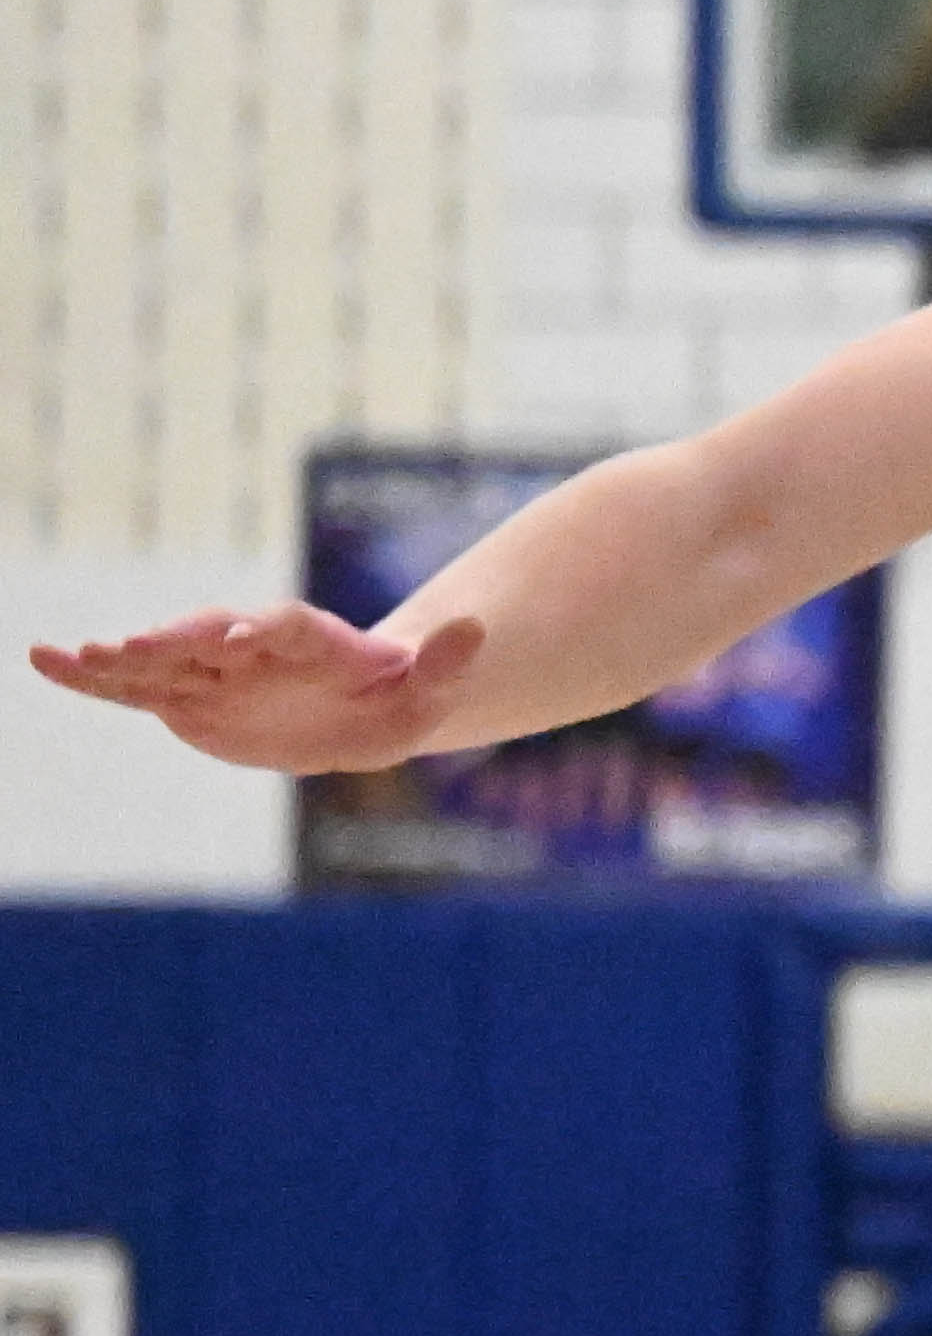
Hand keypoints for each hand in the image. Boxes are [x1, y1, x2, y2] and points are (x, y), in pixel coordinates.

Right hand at [31, 602, 491, 772]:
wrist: (361, 707)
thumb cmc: (398, 698)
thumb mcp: (432, 692)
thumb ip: (448, 663)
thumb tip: (484, 628)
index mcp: (315, 644)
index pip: (292, 629)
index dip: (269, 630)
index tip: (244, 635)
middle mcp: (254, 649)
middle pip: (213, 638)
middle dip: (178, 641)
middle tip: (135, 645)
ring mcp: (214, 671)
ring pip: (164, 662)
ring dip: (121, 660)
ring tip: (73, 654)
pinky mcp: (186, 696)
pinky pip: (135, 688)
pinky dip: (92, 678)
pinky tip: (44, 661)